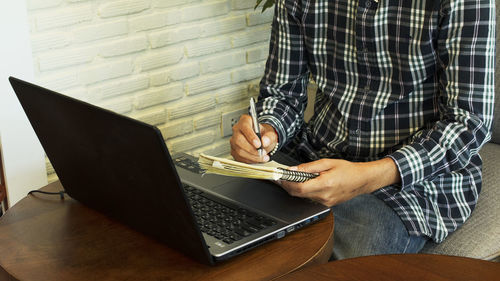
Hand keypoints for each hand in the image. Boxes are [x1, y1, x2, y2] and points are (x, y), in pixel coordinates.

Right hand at [230, 114, 277, 162]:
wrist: (263, 141)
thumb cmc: (264, 135)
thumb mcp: (270, 133)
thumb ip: (269, 137)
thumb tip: (265, 141)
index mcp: (245, 121)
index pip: (244, 127)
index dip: (251, 136)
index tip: (258, 144)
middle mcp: (237, 130)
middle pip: (239, 140)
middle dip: (251, 149)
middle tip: (262, 152)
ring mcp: (234, 141)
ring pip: (239, 151)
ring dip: (252, 157)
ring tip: (263, 157)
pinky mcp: (234, 151)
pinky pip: (239, 158)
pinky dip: (250, 160)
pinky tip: (257, 160)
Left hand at [279, 158, 399, 206]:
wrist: (362, 180)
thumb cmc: (348, 169)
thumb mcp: (327, 163)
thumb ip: (309, 167)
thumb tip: (293, 169)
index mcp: (325, 184)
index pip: (299, 188)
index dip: (286, 183)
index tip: (279, 177)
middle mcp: (324, 196)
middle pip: (298, 194)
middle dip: (288, 186)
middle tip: (281, 177)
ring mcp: (325, 202)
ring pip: (304, 197)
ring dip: (296, 188)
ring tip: (293, 178)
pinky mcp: (327, 204)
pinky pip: (311, 198)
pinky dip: (305, 191)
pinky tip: (305, 183)